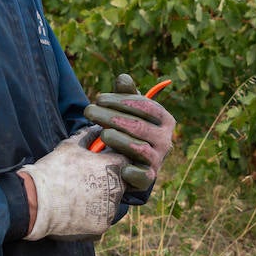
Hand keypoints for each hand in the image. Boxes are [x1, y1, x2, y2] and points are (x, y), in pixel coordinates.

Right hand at [19, 132, 125, 240]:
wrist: (36, 201)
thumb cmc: (54, 169)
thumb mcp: (70, 146)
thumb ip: (89, 135)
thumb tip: (98, 127)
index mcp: (114, 166)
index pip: (126, 161)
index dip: (113, 161)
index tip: (100, 162)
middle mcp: (118, 188)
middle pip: (121, 182)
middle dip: (108, 180)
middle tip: (86, 180)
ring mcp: (111, 208)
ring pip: (111, 201)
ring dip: (101, 198)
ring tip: (78, 196)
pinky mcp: (102, 225)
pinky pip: (102, 218)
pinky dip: (93, 215)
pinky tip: (76, 210)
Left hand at [83, 74, 175, 190]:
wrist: (135, 162)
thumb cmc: (131, 129)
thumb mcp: (130, 111)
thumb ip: (126, 94)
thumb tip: (123, 78)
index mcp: (165, 119)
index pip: (145, 106)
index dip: (121, 100)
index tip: (99, 98)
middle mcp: (166, 139)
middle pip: (138, 126)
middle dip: (111, 117)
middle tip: (89, 111)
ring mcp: (158, 159)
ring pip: (139, 148)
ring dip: (118, 139)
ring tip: (101, 132)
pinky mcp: (148, 177)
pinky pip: (142, 176)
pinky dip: (131, 171)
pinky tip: (118, 165)